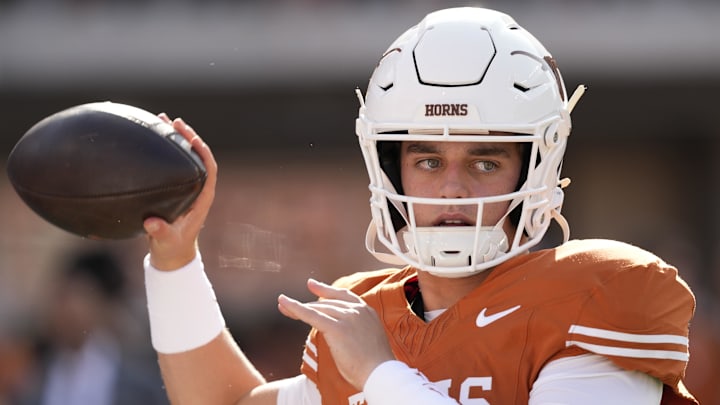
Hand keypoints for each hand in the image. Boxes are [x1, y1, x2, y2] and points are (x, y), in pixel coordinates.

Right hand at [143, 114, 217, 270]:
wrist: (171, 254)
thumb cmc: (172, 247)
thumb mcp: (166, 240)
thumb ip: (160, 232)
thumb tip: (152, 223)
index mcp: (202, 198)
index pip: (209, 169)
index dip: (203, 152)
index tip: (192, 138)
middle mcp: (197, 188)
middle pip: (198, 156)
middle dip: (188, 137)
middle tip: (174, 121)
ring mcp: (187, 186)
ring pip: (186, 157)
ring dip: (176, 139)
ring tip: (161, 119)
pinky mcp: (176, 187)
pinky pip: (172, 164)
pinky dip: (164, 150)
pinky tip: (149, 138)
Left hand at [277, 279, 395, 389]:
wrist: (381, 374)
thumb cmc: (374, 365)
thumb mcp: (368, 340)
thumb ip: (356, 330)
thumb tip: (340, 332)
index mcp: (367, 312)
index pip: (343, 296)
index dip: (326, 290)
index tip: (312, 285)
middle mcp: (358, 310)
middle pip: (326, 302)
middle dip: (306, 304)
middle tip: (286, 303)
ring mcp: (348, 317)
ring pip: (318, 308)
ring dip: (297, 307)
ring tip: (282, 306)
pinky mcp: (337, 328)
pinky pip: (312, 315)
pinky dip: (296, 309)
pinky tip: (285, 304)